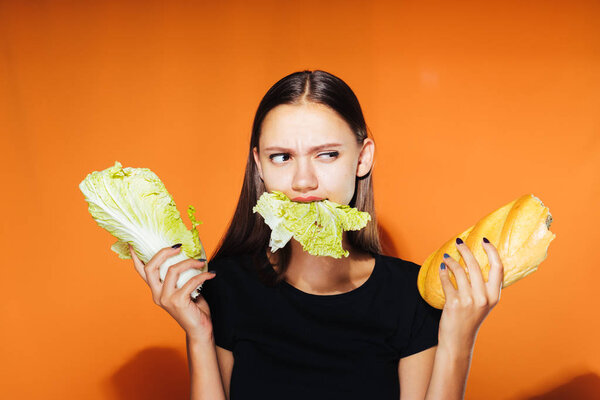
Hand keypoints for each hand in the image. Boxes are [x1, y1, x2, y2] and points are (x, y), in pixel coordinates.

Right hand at [129, 243, 215, 341]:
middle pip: (151, 267)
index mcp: (156, 290)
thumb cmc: (193, 308)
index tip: (134, 242)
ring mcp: (166, 299)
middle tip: (178, 246)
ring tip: (201, 261)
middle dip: (163, 252)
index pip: (142, 271)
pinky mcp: (178, 302)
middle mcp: (157, 295)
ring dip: (189, 262)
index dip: (137, 256)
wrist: (199, 330)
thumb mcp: (184, 290)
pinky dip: (203, 275)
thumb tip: (188, 255)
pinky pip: (191, 281)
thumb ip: (181, 276)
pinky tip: (211, 274)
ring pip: (172, 270)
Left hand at [437, 238, 503, 353]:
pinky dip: (443, 273)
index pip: (498, 268)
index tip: (483, 240)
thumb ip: (483, 286)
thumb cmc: (470, 319)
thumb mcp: (484, 304)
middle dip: (465, 251)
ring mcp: (469, 301)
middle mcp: (484, 298)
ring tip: (446, 257)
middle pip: (475, 265)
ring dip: (451, 261)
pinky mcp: (454, 303)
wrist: (458, 341)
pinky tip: (441, 269)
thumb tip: (474, 261)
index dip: (491, 251)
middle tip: (459, 243)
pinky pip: (446, 281)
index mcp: (494, 296)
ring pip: (459, 271)